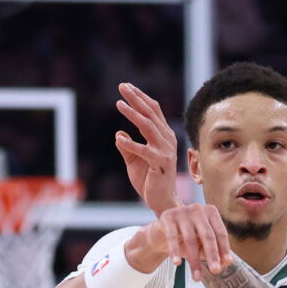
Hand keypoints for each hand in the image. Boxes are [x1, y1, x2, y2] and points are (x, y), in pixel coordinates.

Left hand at [115, 83, 180, 215]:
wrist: (161, 200)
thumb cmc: (149, 180)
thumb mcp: (134, 160)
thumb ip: (127, 147)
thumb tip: (119, 133)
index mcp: (163, 136)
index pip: (153, 111)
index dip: (140, 98)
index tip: (126, 87)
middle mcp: (167, 140)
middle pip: (151, 113)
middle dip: (136, 98)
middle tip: (122, 87)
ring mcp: (165, 151)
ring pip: (148, 127)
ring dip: (133, 114)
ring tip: (119, 104)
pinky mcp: (160, 164)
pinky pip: (144, 151)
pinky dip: (131, 144)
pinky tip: (119, 138)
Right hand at [149, 204, 231, 282]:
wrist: (162, 232)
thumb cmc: (188, 239)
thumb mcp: (202, 245)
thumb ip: (215, 252)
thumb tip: (226, 262)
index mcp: (211, 212)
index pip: (220, 232)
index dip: (224, 248)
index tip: (227, 263)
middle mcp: (198, 209)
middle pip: (207, 235)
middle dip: (212, 255)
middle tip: (216, 271)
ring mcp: (182, 211)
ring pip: (190, 239)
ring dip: (194, 261)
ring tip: (197, 278)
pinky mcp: (167, 216)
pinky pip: (172, 236)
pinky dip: (175, 251)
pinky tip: (177, 263)